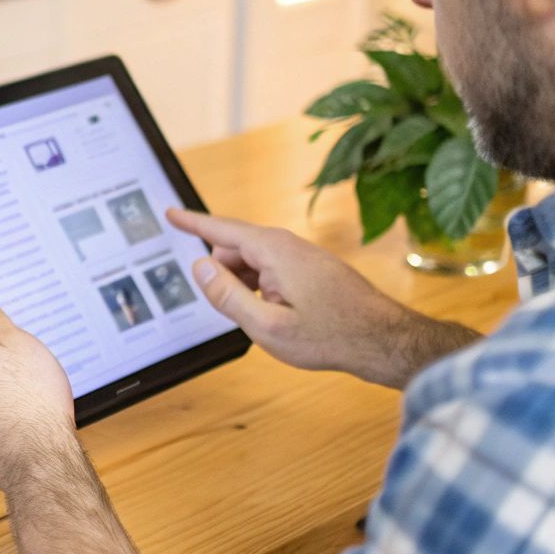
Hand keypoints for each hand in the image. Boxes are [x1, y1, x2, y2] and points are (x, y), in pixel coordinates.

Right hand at [165, 208, 477, 388]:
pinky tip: (277, 317)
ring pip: (255, 262)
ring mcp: (303, 256)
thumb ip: (227, 296)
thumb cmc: (330, 336)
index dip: (192, 223)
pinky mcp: (313, 269)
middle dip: (223, 275)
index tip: (170, 213)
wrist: (385, 340)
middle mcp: (288, 245)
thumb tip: (200, 267)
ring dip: (246, 287)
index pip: (221, 230)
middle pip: (236, 249)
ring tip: (264, 321)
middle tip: (234, 312)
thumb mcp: (267, 326)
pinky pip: (273, 270)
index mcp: (274, 251)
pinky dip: (262, 288)